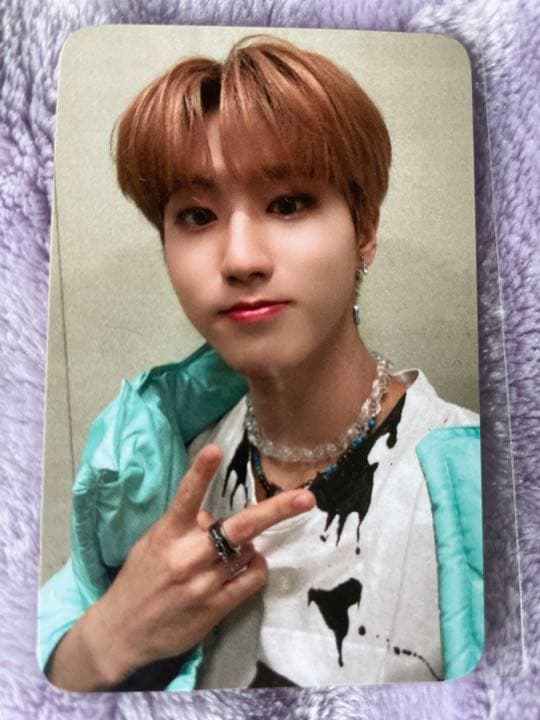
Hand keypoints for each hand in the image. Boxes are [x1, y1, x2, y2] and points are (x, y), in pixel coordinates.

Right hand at [77, 444, 315, 686]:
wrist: (123, 632)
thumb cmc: (139, 579)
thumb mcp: (154, 543)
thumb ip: (184, 525)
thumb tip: (215, 516)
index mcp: (168, 535)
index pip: (186, 497)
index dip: (201, 472)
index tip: (214, 450)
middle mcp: (188, 556)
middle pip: (239, 527)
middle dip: (276, 510)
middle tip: (306, 498)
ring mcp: (204, 584)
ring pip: (249, 551)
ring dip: (249, 546)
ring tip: (231, 551)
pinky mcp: (216, 607)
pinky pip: (252, 579)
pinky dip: (256, 567)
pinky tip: (247, 565)